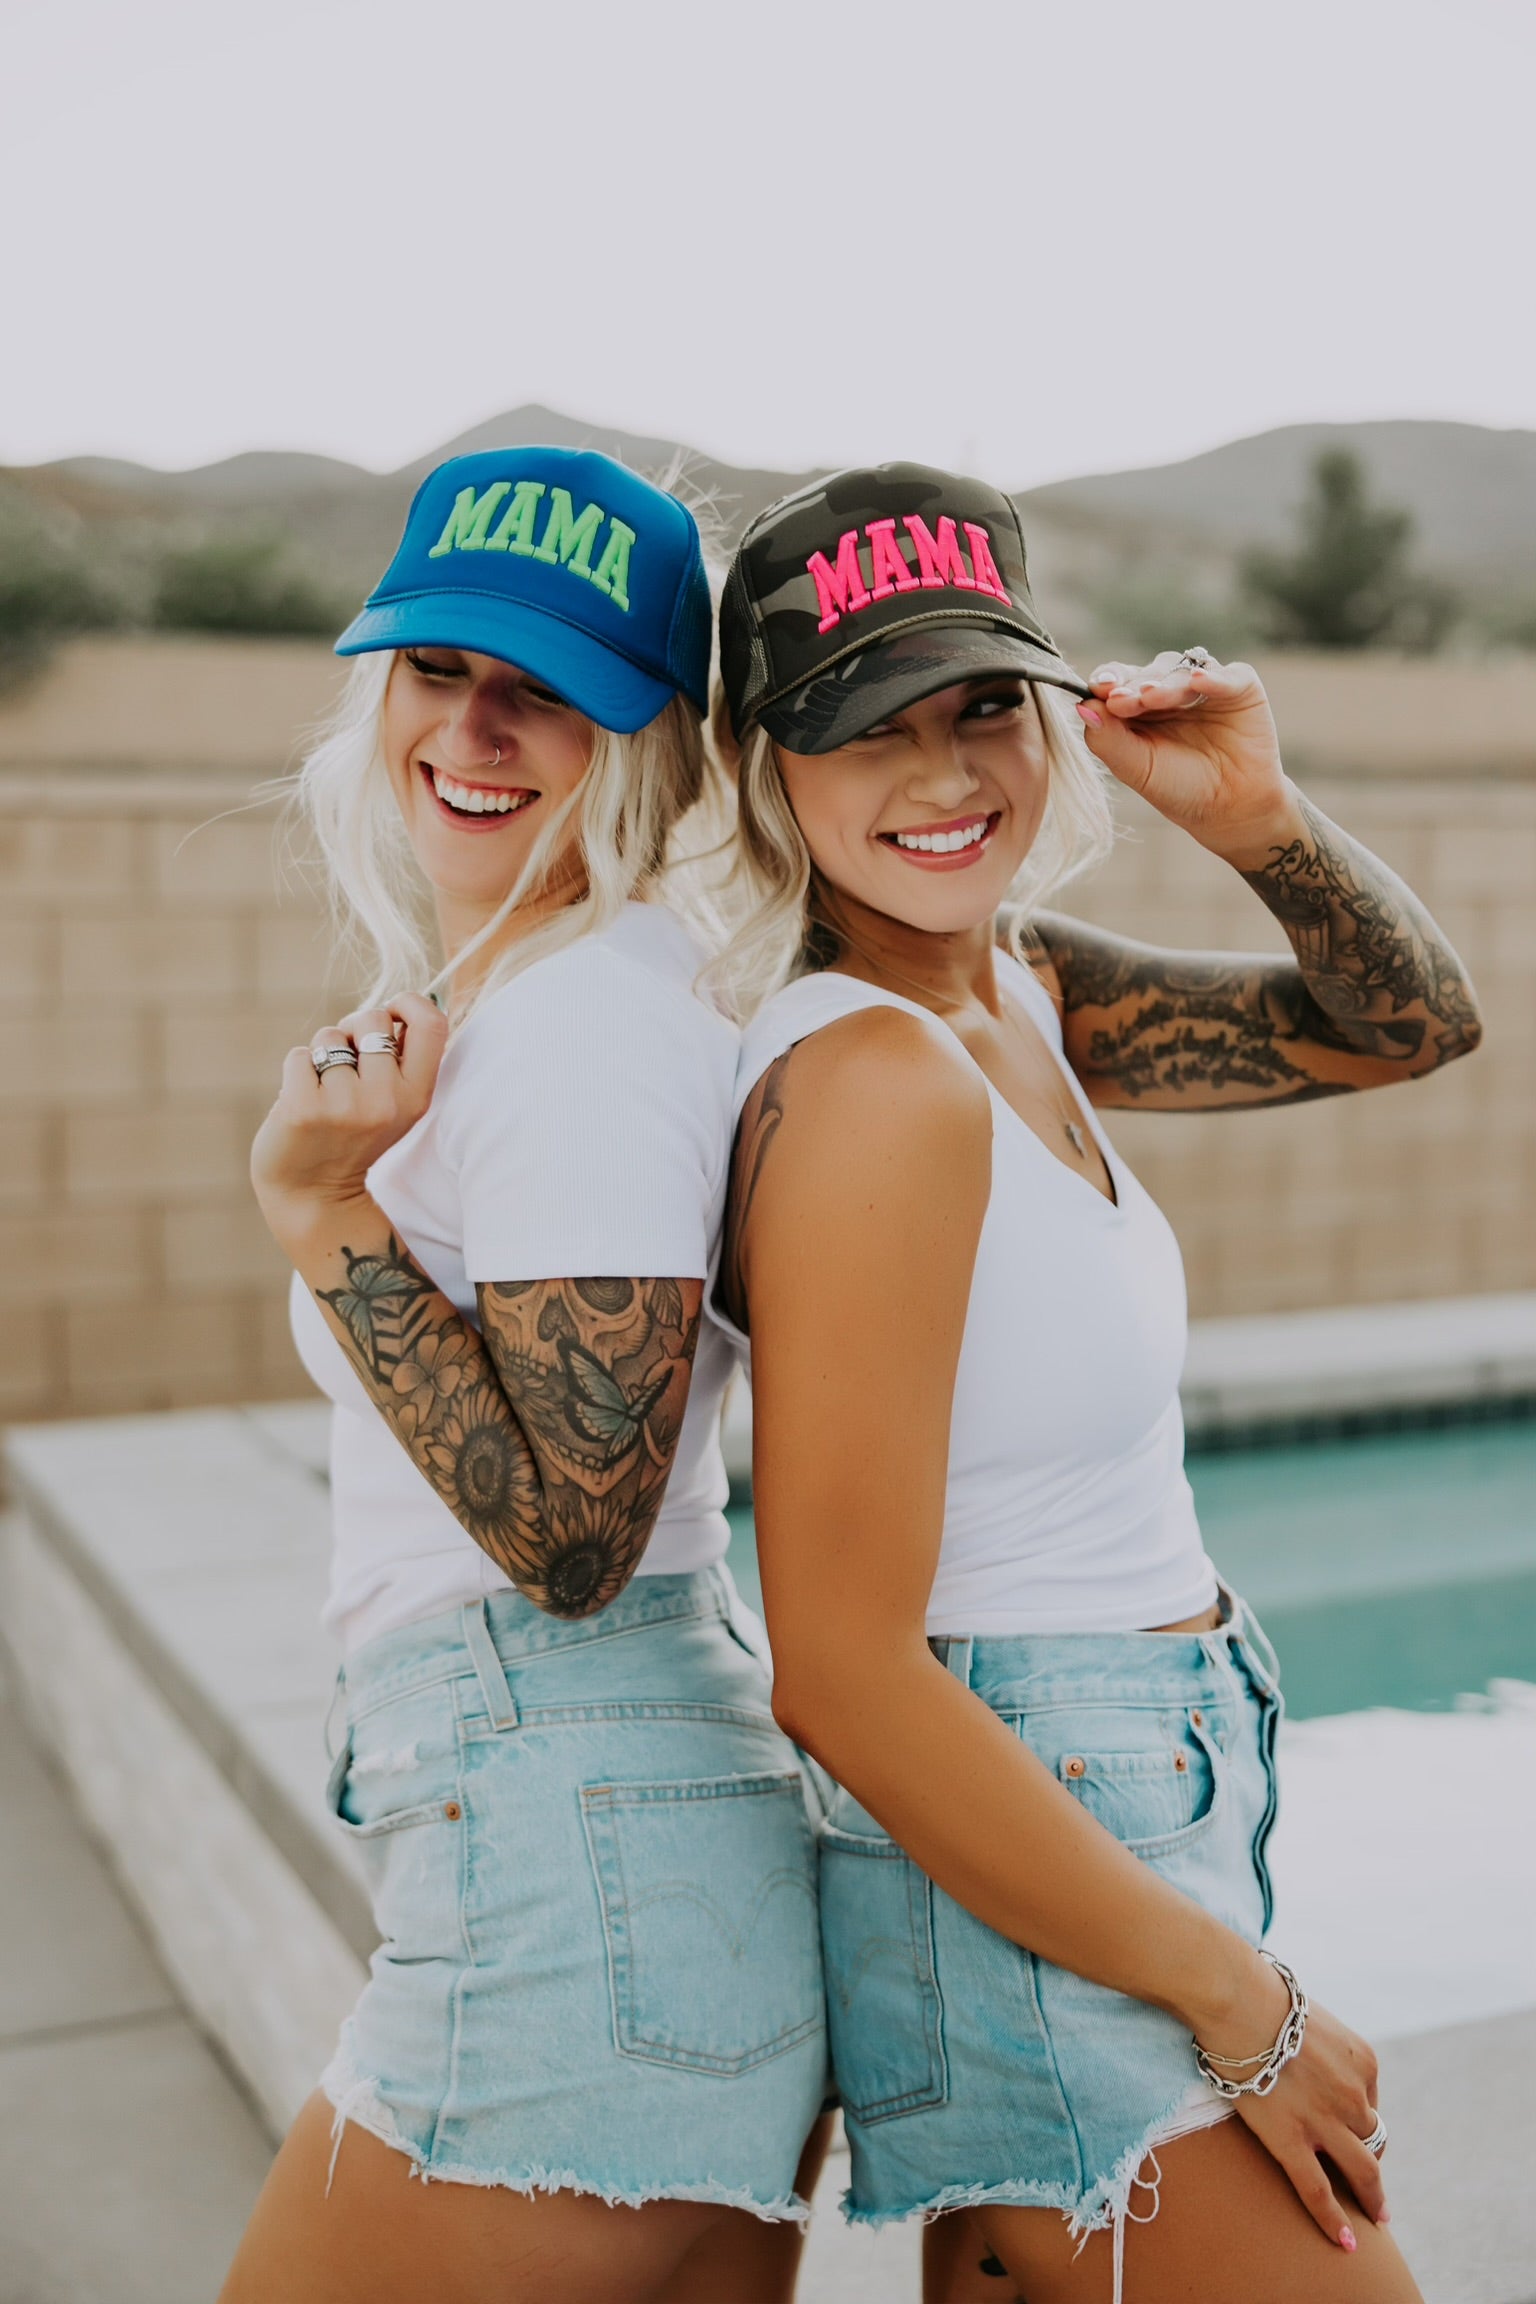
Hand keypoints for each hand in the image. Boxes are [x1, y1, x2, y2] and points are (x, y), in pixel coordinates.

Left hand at [251, 994, 447, 1253]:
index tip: (392, 1012)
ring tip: (323, 1090)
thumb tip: (396, 1006)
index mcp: (417, 1097)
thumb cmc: (351, 1136)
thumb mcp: (393, 1105)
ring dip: (321, 1054)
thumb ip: (400, 1061)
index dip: (410, 1003)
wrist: (313, 1195)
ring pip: (330, 1036)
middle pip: (373, 1018)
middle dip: (353, 1027)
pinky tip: (301, 1102)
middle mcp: (387, 1101)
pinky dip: (296, 1072)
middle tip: (346, 1059)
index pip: (432, 1025)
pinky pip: (300, 1056)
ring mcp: (346, 1105)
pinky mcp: (305, 1108)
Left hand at [1076, 651, 1298, 864]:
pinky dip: (1214, 676)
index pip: (1118, 681)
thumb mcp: (1137, 768)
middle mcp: (1169, 689)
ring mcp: (1205, 686)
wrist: (1229, 810)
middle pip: (1147, 672)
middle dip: (1134, 685)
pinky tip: (1198, 682)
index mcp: (1138, 706)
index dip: (1107, 680)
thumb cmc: (1178, 788)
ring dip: (1165, 682)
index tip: (1100, 687)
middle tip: (1123, 701)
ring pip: (1181, 669)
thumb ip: (1108, 739)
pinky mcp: (1241, 687)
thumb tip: (1082, 706)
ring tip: (1152, 696)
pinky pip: (1229, 673)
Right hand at [1209, 1995, 1387, 2248]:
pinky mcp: (1292, 2141)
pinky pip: (1318, 2191)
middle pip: (1373, 2137)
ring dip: (1371, 2195)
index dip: (1358, 2116)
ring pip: (1362, 2170)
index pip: (1370, 2100)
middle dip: (1374, 2160)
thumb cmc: (1263, 1998)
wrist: (1238, 2001)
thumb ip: (1321, 2046)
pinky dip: (1334, 2221)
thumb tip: (1310, 2060)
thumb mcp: (1311, 2018)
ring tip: (1376, 2215)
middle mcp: (1354, 2095)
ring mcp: (1325, 2122)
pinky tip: (1346, 2242)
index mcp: (1363, 2062)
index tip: (1348, 2126)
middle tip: (1375, 2187)